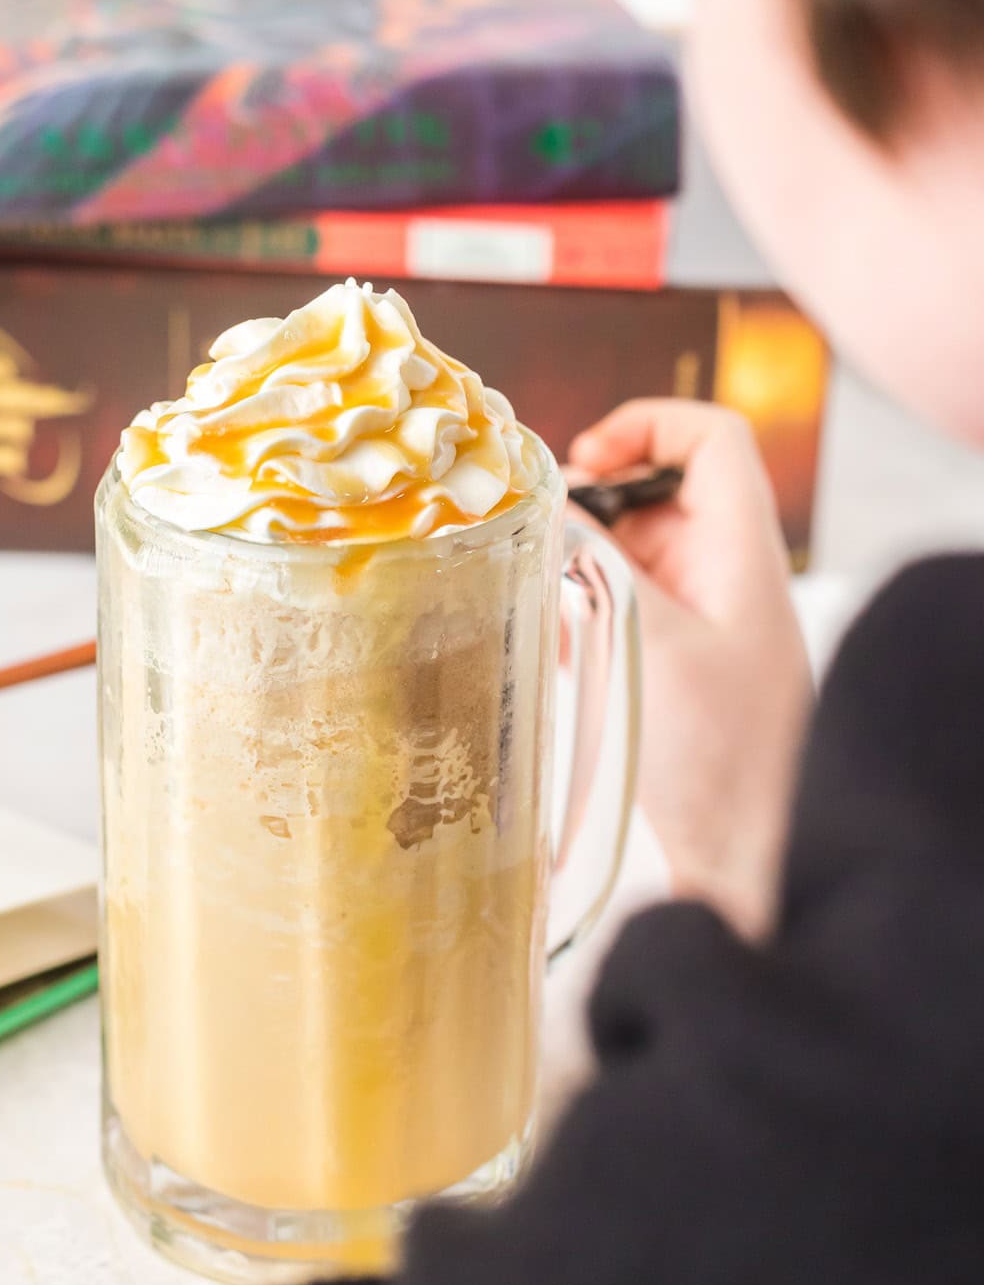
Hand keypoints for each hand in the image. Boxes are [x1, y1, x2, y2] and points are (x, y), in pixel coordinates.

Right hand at [570, 400, 811, 937]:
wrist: (747, 859)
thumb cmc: (718, 756)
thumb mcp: (649, 642)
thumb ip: (596, 564)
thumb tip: (548, 504)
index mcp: (740, 550)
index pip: (711, 437)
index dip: (646, 425)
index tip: (582, 461)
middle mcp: (725, 572)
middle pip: (659, 488)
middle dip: (591, 500)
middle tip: (539, 534)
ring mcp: (703, 617)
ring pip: (632, 548)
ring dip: (578, 560)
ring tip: (536, 595)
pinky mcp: (677, 660)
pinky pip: (622, 603)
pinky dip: (581, 607)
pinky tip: (550, 644)